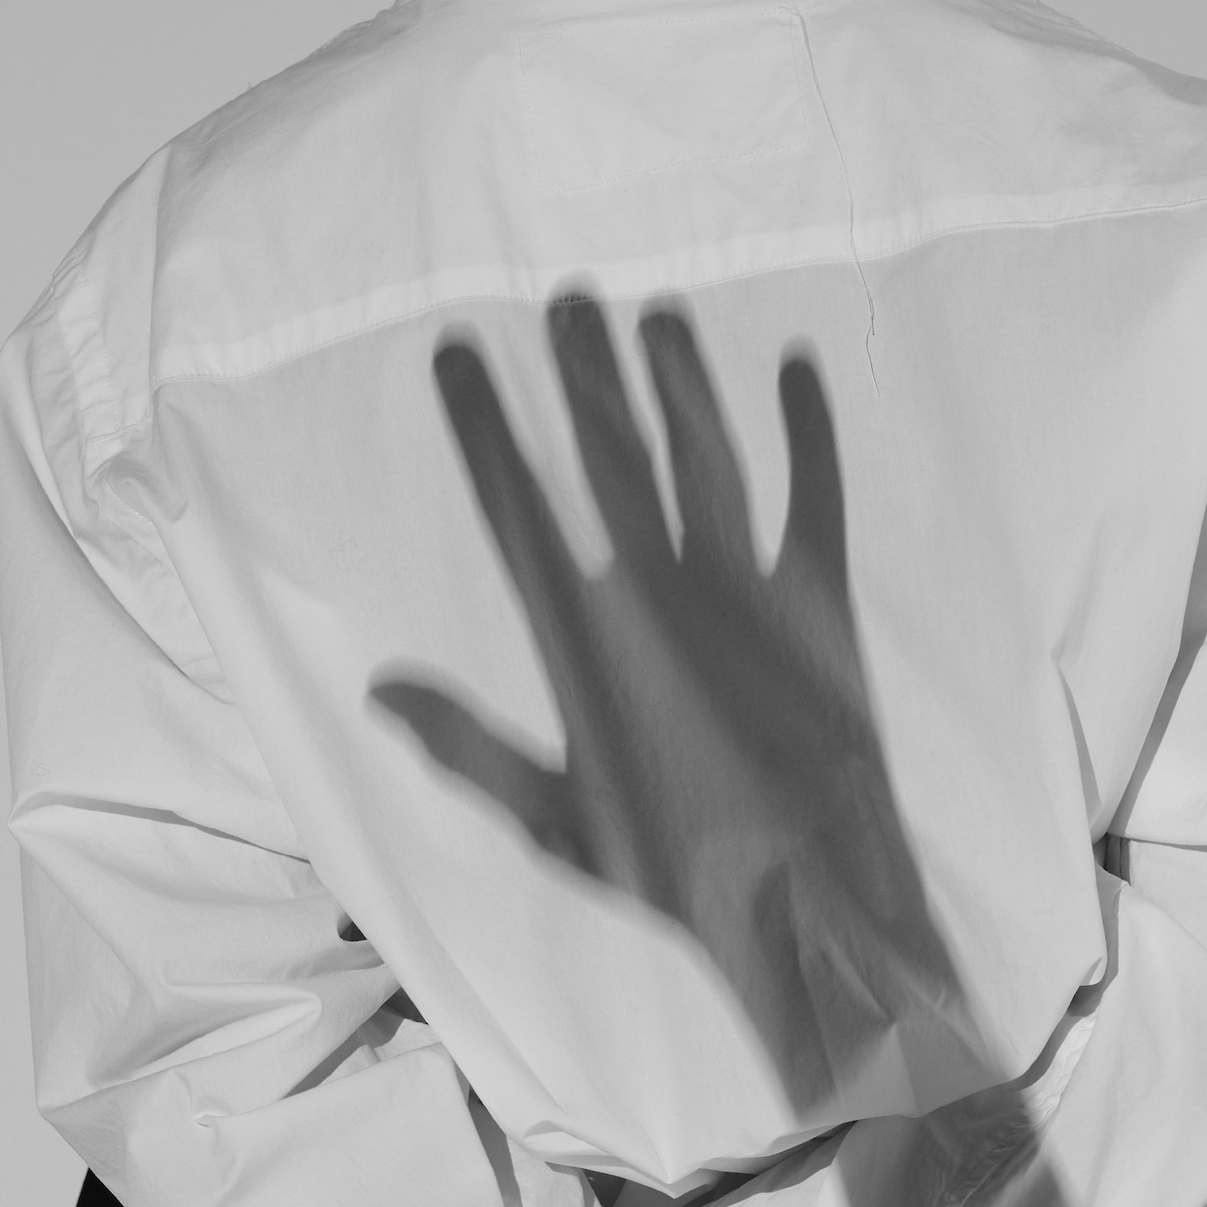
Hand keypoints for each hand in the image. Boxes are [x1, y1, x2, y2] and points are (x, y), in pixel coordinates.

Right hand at [371, 292, 966, 1107]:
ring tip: (656, 316)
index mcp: (590, 646)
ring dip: (683, 384)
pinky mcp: (825, 607)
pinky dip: (812, 433)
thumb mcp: (554, 825)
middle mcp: (665, 598)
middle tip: (565, 301)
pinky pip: (818, 497)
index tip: (457, 355)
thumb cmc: (676, 876)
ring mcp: (750, 594)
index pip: (520, 511)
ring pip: (708, 459)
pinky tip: (800, 367)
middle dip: (585, 377)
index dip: (484, 428)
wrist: (811, 906)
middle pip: (614, 460)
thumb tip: (381, 690)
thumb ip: (470, 751)